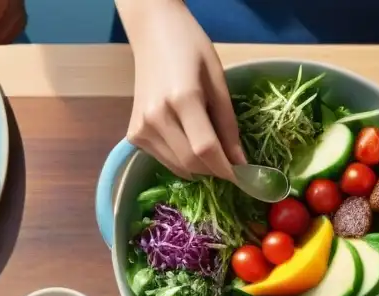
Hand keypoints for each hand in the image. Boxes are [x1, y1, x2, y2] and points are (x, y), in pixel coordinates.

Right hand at [118, 0, 244, 179]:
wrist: (152, 33)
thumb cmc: (190, 48)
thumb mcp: (217, 79)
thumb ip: (227, 123)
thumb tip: (240, 161)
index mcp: (182, 99)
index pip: (206, 149)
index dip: (226, 169)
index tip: (244, 178)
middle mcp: (156, 117)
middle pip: (191, 163)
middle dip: (215, 171)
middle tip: (231, 166)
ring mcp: (141, 128)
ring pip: (178, 167)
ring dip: (199, 168)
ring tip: (211, 152)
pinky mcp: (133, 135)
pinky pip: (164, 159)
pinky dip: (182, 160)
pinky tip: (188, 142)